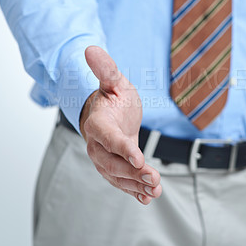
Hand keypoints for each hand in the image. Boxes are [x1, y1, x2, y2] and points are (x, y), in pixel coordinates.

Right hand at [80, 46, 161, 204]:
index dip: (120, 147)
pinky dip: (133, 190)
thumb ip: (106, 69)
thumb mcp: (114, 81)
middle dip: (132, 172)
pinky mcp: (114, 166)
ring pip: (117, 175)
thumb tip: (91, 48)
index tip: (138, 157)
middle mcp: (97, 144)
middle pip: (111, 162)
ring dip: (135, 184)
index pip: (107, 137)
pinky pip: (121, 181)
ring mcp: (104, 158)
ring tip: (155, 190)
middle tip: (154, 178)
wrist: (109, 113)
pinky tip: (147, 197)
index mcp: (98, 122)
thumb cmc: (113, 96)